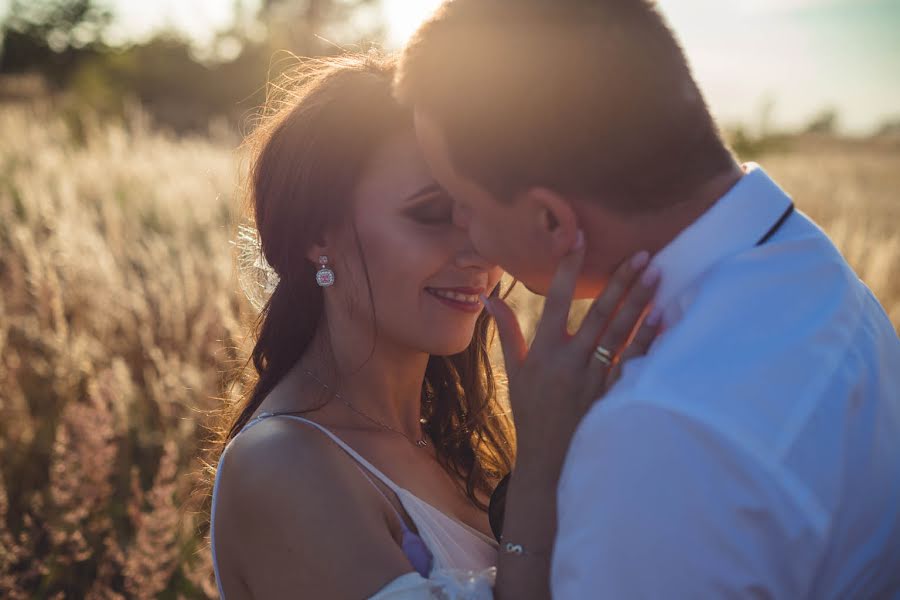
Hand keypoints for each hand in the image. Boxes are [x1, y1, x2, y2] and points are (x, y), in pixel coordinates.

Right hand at [481, 232, 660, 478]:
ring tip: (657, 274)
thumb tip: (490, 298)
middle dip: (622, 281)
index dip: (569, 268)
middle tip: (643, 254)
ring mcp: (594, 377)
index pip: (559, 299)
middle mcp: (571, 359)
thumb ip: (508, 331)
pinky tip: (663, 317)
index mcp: (545, 350)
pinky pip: (634, 361)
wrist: (548, 458)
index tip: (579, 239)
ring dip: (640, 302)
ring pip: (621, 332)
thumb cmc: (530, 412)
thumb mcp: (515, 370)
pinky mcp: (611, 392)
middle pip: (600, 313)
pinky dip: (649, 339)